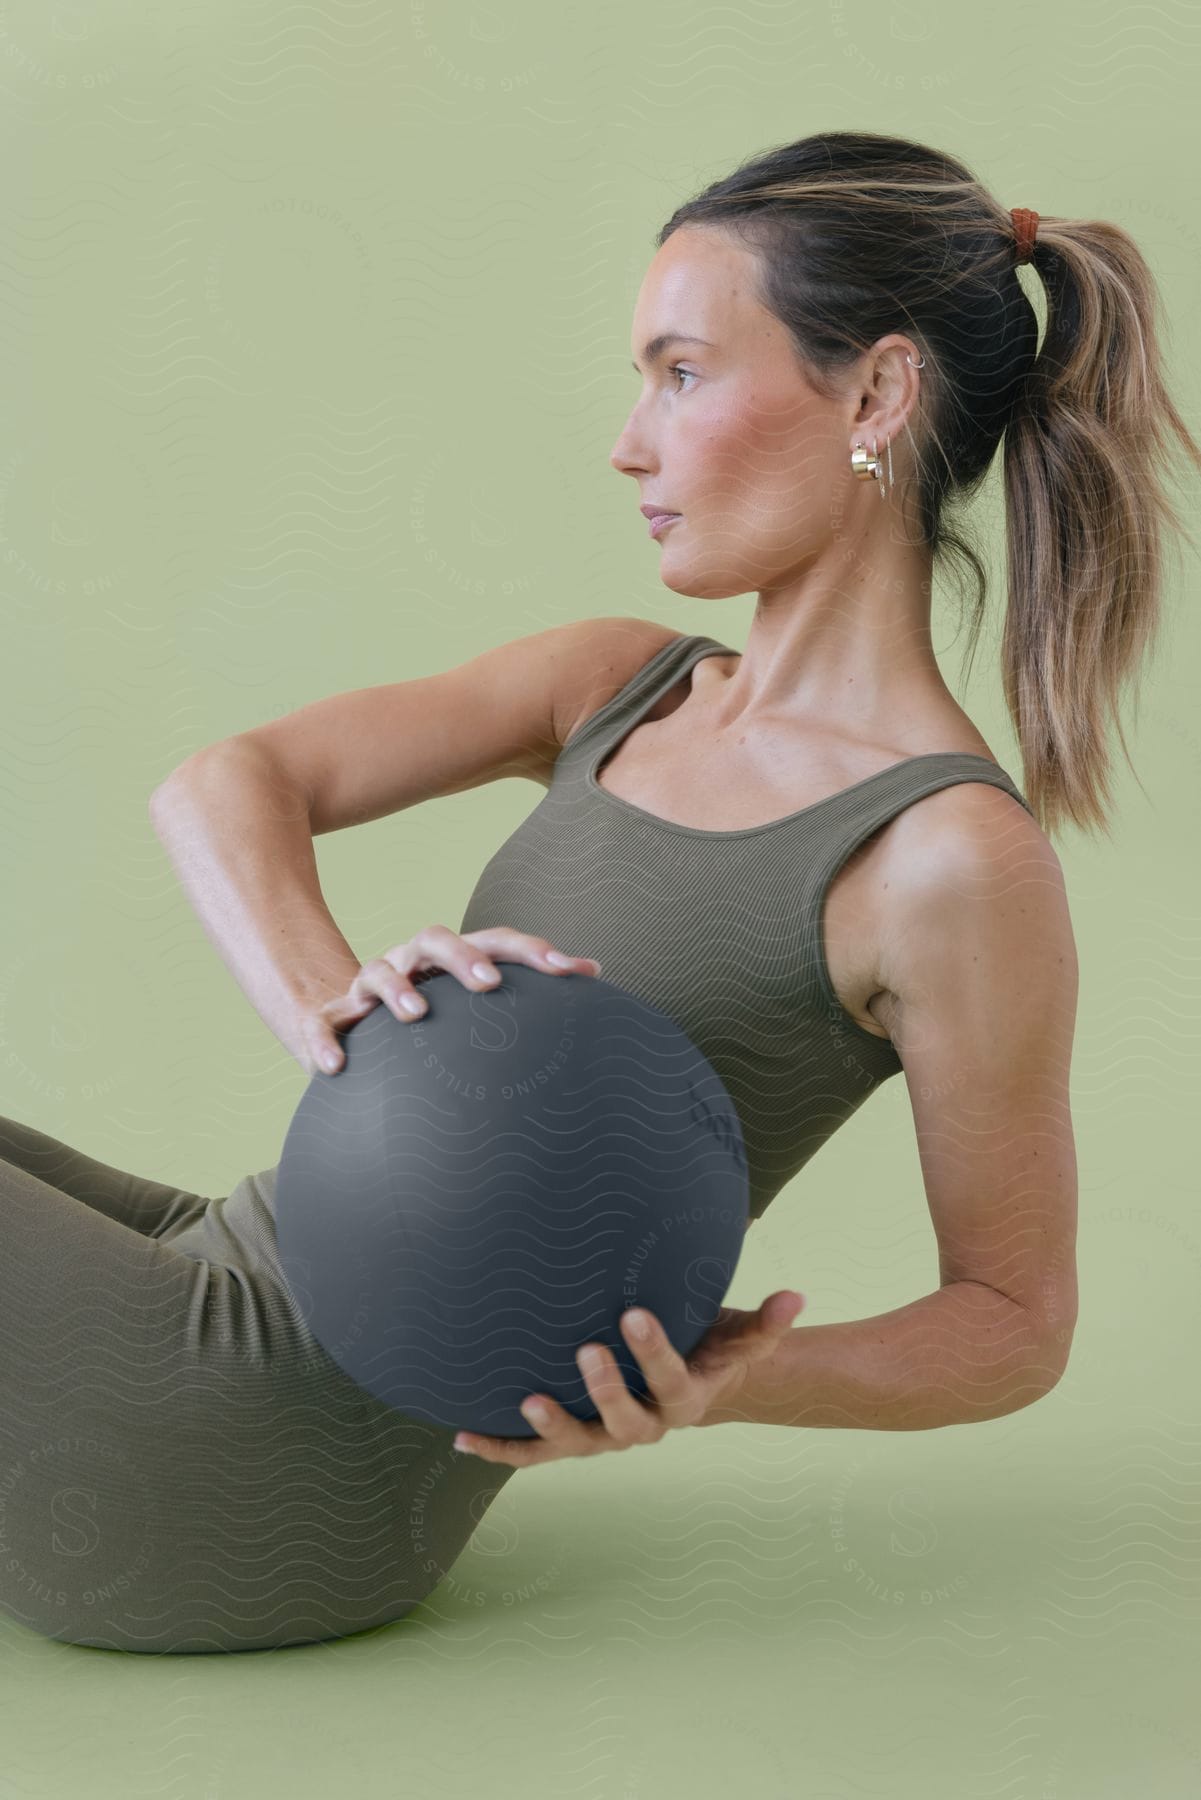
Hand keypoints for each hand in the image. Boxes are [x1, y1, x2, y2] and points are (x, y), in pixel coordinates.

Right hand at [295, 924, 602, 1076]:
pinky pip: (321, 1026)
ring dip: (396, 989)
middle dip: (463, 956)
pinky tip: (336, 1067)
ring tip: (416, 1014)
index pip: (494, 941)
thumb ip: (531, 995)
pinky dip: (325, 1041)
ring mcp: (367, 989)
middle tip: (490, 984)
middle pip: (434, 938)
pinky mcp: (331, 1021)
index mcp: (451, 959)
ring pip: (377, 971)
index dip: (531, 951)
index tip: (569, 972)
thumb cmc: (435, 1023)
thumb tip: (595, 972)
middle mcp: (410, 963)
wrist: (353, 1032)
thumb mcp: (478, 1008)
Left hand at [452, 1289, 806, 1465]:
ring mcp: (602, 1437)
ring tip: (527, 1400)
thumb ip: (764, 1322)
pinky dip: (498, 1449)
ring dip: (551, 1426)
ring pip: (577, 1444)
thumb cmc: (705, 1345)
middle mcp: (643, 1427)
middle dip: (606, 1388)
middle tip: (585, 1349)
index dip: (655, 1352)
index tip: (635, 1313)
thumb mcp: (735, 1336)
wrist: (681, 1384)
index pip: (673, 1378)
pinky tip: (462, 1439)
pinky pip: (531, 1455)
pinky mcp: (565, 1442)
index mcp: (685, 1398)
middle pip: (625, 1421)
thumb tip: (798, 1296)